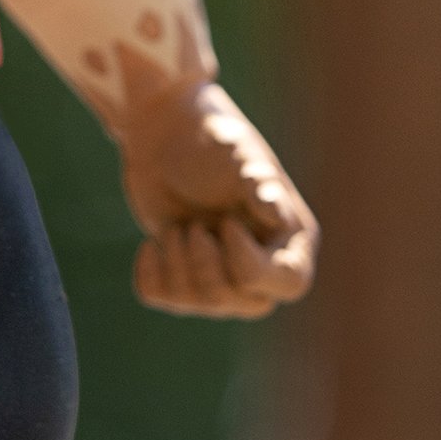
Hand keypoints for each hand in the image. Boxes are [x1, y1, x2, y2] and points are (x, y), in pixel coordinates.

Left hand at [118, 80, 316, 319]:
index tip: (225, 223)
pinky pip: (164, 300)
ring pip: (205, 304)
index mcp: (289, 237)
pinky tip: (150, 244)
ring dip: (180, 266)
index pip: (290, 283)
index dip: (252, 263)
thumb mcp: (238, 154)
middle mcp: (262, 262)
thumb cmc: (212, 140)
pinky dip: (150, 274)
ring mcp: (222, 273)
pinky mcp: (181, 276)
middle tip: (191, 227)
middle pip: (248, 305)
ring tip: (174, 230)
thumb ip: (258, 181)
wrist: (166, 133)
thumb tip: (276, 211)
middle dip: (209, 268)